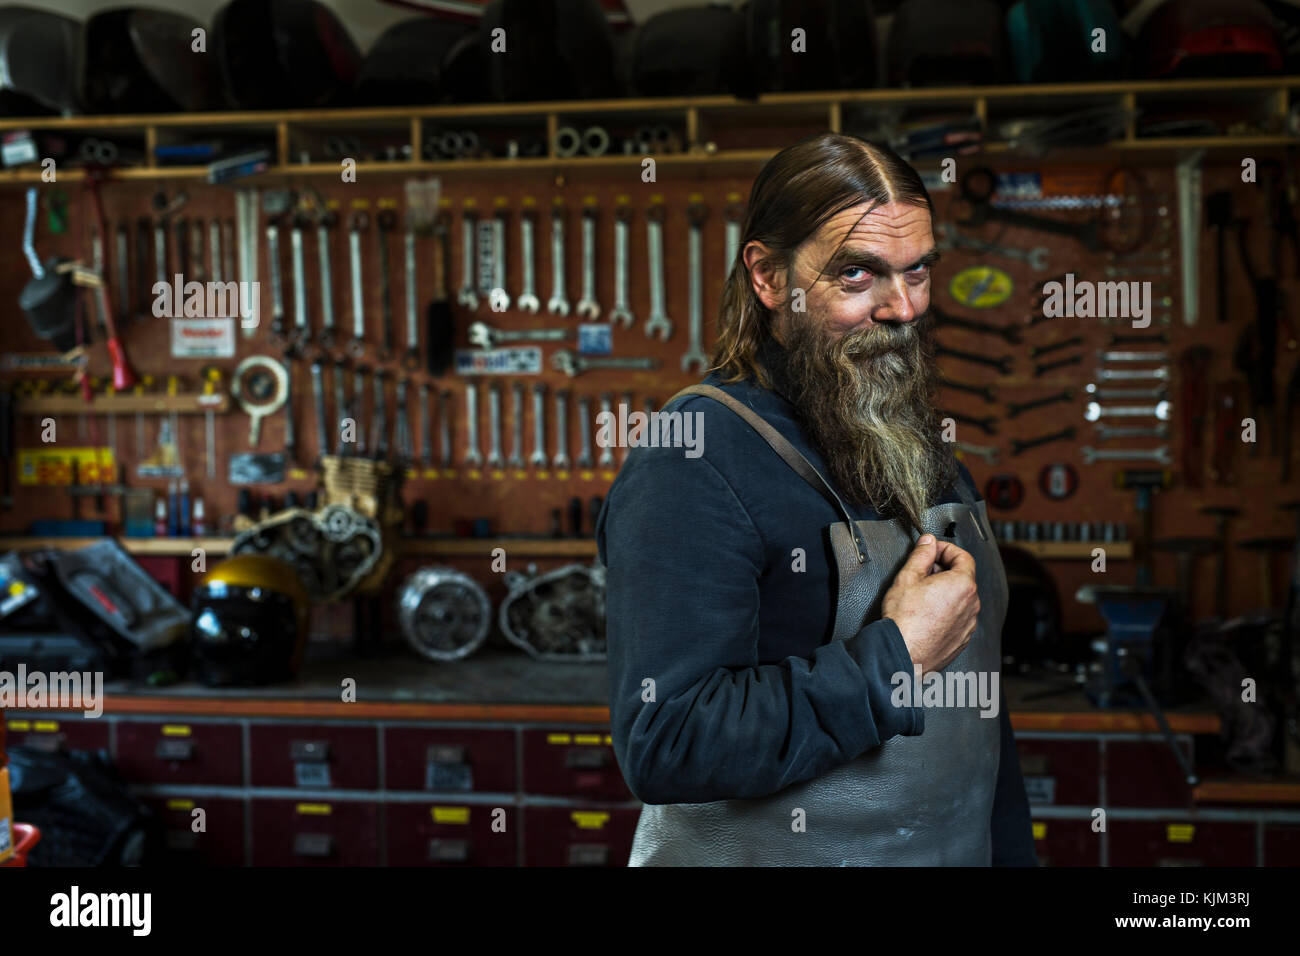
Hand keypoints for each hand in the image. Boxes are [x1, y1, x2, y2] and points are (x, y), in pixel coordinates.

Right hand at [881, 534, 979, 675]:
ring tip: (922, 596)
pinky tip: (927, 614)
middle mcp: (971, 604)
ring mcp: (968, 624)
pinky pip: (958, 618)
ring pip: (961, 599)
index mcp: (962, 584)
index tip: (933, 551)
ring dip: (946, 592)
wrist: (902, 654)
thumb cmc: (904, 620)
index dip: (946, 549)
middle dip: (944, 571)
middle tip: (922, 573)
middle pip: (963, 578)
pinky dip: (947, 612)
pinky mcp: (962, 639)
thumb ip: (922, 555)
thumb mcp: (907, 577)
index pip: (964, 556)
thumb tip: (928, 542)